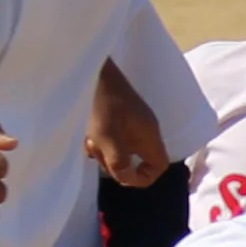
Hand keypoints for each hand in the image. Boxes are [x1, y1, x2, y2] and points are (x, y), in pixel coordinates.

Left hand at [85, 62, 173, 187]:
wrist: (94, 68)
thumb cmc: (102, 105)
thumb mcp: (108, 139)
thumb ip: (119, 162)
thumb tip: (125, 178)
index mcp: (149, 135)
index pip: (159, 166)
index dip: (143, 178)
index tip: (121, 175)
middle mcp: (146, 128)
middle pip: (138, 159)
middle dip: (116, 162)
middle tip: (97, 155)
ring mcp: (134, 118)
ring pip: (123, 146)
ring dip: (105, 149)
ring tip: (88, 141)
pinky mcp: (121, 111)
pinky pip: (116, 133)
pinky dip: (102, 137)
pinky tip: (87, 132)